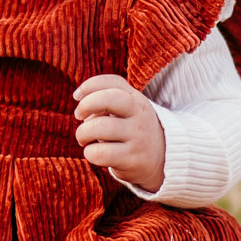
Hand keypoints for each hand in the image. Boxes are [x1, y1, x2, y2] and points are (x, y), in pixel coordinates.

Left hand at [72, 74, 164, 192]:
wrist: (162, 158)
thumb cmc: (132, 129)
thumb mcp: (126, 108)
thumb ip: (103, 98)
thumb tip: (79, 102)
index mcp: (135, 98)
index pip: (111, 81)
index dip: (88, 86)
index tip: (78, 96)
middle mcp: (139, 115)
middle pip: (108, 99)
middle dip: (85, 105)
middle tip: (79, 115)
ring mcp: (137, 137)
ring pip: (99, 127)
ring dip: (82, 133)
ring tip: (84, 138)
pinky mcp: (131, 159)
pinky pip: (100, 153)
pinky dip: (89, 152)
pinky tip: (94, 152)